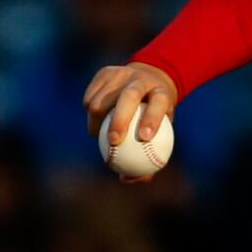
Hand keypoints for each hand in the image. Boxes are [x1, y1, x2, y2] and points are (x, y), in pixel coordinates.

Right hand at [83, 62, 177, 183]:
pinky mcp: (105, 73)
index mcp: (162, 91)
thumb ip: (147, 156)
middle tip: (113, 142)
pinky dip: (89, 113)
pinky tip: (95, 124)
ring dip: (98, 121)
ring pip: (103, 98)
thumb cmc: (155, 116)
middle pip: (130, 96)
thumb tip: (130, 179)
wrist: (148, 80)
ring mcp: (123, 73)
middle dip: (119, 119)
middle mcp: (143, 79)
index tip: (144, 139)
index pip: (159, 103)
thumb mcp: (161, 132)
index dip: (152, 119)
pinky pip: (90, 97)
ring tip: (100, 137)